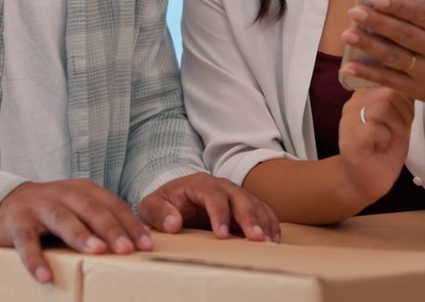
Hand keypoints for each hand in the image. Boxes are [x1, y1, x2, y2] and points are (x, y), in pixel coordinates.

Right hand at [0, 179, 150, 284]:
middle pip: (91, 210)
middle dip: (111, 229)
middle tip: (127, 249)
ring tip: (96, 252)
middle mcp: (64, 193)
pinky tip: (45, 276)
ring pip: (62, 219)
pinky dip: (35, 259)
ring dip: (80, 235)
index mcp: (84, 190)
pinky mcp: (16, 220)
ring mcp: (39, 205)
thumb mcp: (78, 209)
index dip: (130, 224)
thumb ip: (100, 221)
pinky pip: (26, 240)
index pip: (113, 206)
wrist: (7, 201)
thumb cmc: (53, 210)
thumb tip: (134, 246)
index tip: (146, 245)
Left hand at [138, 172, 280, 242]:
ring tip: (268, 242)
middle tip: (256, 239)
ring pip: (254, 204)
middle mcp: (221, 185)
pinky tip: (273, 239)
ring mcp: (235, 194)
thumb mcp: (151, 206)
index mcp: (199, 183)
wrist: (174, 198)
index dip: (219, 214)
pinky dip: (270, 223)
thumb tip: (173, 223)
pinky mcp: (243, 205)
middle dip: (249, 218)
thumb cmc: (164, 203)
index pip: (213, 195)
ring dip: (263, 222)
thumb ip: (158, 212)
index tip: (221, 235)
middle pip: (240, 197)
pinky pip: (262, 210)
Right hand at [336, 87, 414, 203]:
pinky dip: (386, 138)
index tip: (405, 117)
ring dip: (396, 127)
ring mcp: (349, 119)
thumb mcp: (399, 121)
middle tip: (400, 131)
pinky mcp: (351, 137)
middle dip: (404, 113)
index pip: (389, 79)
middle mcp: (354, 103)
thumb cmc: (384, 151)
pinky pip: (376, 127)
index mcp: (365, 96)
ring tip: (390, 140)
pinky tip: (381, 147)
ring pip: (383, 107)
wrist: (366, 181)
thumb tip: (415, 82)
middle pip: (388, 91)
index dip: (405, 98)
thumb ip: (403, 101)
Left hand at [339, 0, 424, 112]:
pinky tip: (349, 67)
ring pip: (394, 57)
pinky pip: (389, 81)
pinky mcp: (417, 90)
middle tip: (355, 12)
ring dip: (368, 45)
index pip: (423, 14)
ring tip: (348, 34)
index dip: (398, 6)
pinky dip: (368, 74)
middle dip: (377, 22)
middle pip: (405, 34)